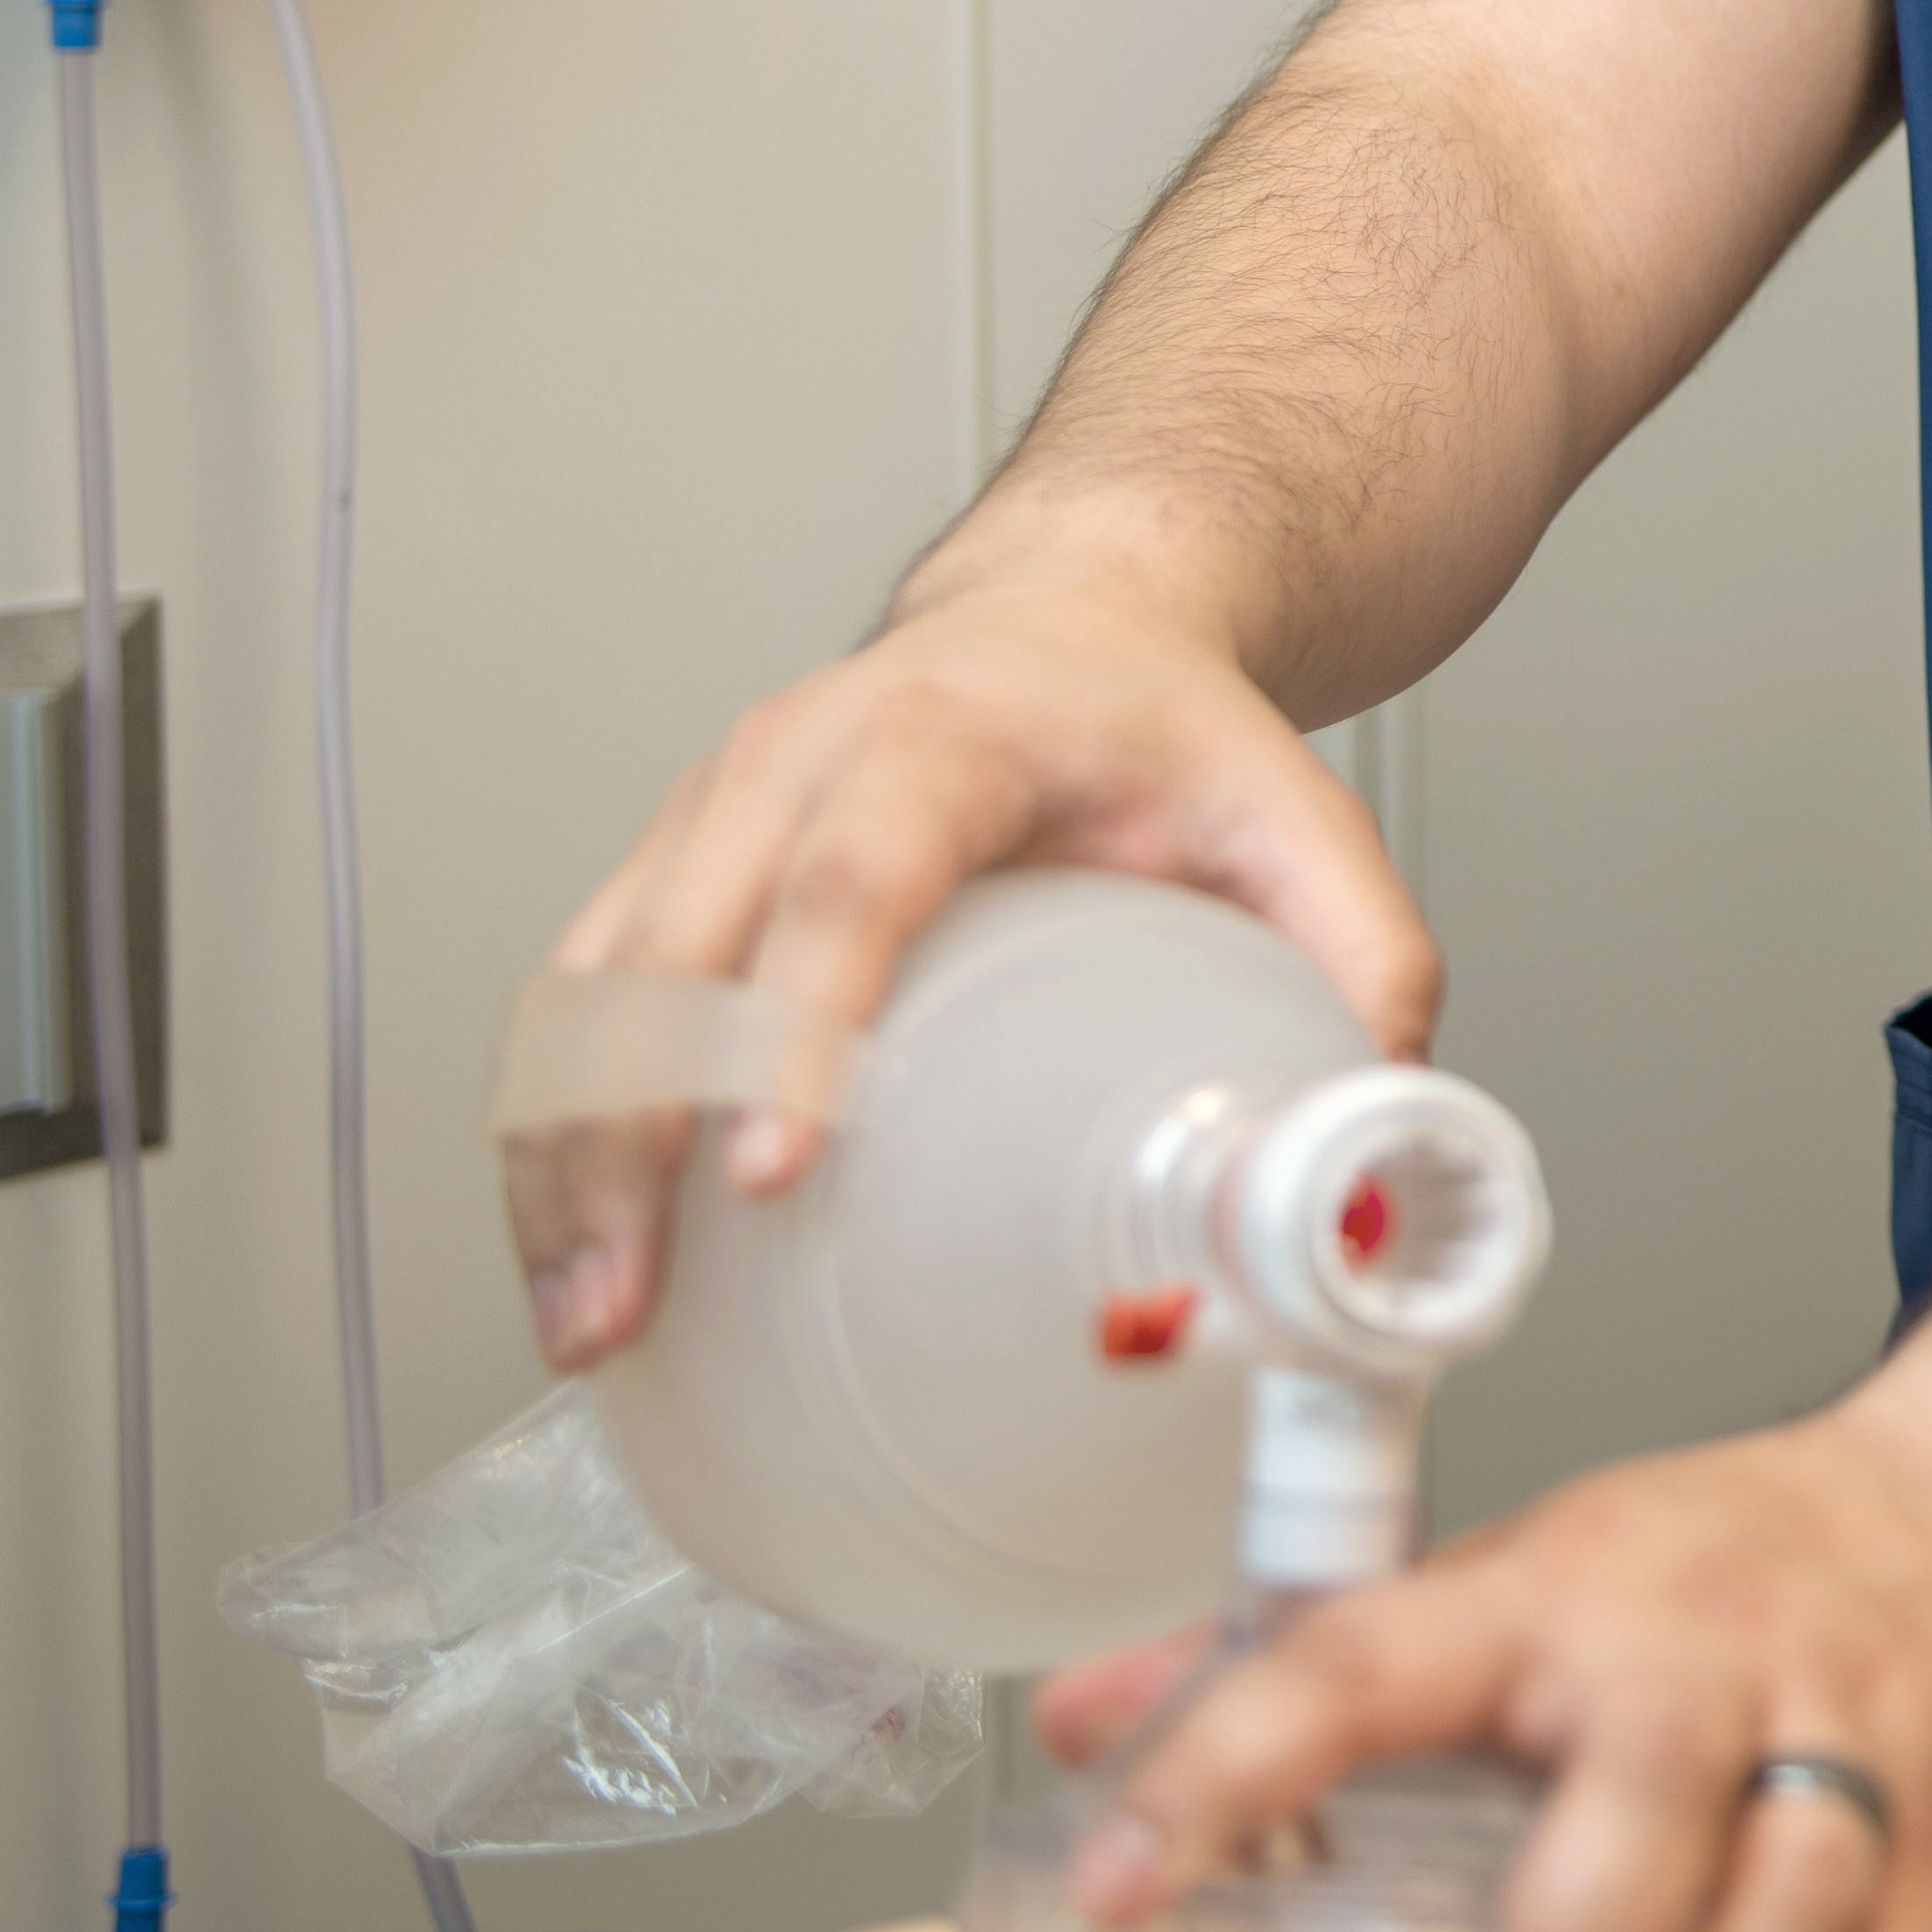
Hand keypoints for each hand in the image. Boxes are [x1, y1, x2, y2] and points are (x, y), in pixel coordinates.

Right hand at [508, 531, 1433, 1369]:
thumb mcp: (1294, 813)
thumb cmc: (1159, 724)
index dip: (797, 1024)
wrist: (1073, 610)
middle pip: (674, 952)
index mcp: (944, 737)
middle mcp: (793, 762)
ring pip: (590, 988)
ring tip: (584, 1321)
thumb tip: (1380, 1144)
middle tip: (628, 1302)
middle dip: (629, 1137)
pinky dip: (550, 1130)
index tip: (770, 1172)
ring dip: (560, 1160)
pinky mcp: (666, 867)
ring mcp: (708, 812)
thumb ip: (1365, 962)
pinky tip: (573, 1256)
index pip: (851, 882)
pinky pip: (575, 1003)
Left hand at [1037, 1408, 1931, 1931]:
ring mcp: (1846, 1745)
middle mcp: (1707, 1660)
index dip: (1232, 1763)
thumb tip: (1079, 1719)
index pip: (1365, 1659)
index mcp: (1558, 1593)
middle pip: (1646, 1820)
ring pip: (1792, 1923)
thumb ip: (1305, 1654)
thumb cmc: (1724, 1560)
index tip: (1124, 1884)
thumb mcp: (1510, 1567)